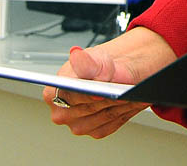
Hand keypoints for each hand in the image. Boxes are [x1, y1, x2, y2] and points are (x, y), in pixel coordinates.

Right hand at [44, 27, 175, 137]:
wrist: (113, 74)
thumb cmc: (100, 66)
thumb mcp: (96, 59)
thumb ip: (87, 61)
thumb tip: (76, 54)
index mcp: (54, 91)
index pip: (69, 96)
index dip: (87, 95)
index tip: (101, 93)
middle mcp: (61, 111)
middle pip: (88, 109)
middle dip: (109, 98)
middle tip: (126, 90)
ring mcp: (75, 123)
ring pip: (102, 118)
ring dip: (120, 106)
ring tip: (132, 93)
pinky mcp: (93, 130)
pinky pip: (110, 125)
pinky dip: (123, 113)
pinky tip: (130, 101)